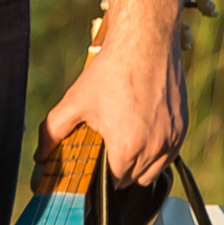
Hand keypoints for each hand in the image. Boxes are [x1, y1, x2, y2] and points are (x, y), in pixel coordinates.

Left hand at [41, 13, 183, 186]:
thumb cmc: (113, 69)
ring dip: (138, 164)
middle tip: (106, 149)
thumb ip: (53, 131)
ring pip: (154, 171)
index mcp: (127, 146)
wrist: (145, 40)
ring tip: (123, 141)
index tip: (94, 167)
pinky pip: (169, 154)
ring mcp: (172, 138)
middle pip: (133, 181)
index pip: (113, 184)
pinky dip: (156, 151)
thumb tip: (40, 154)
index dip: (100, 177)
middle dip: (117, 170)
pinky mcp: (183, 127)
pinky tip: (141, 130)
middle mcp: (154, 147)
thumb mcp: (76, 100)